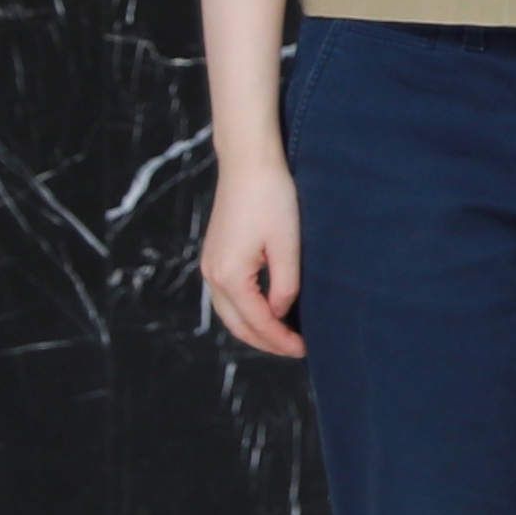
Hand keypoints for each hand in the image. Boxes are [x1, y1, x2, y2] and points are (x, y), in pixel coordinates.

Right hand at [199, 147, 303, 358]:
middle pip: (238, 325)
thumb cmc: (271, 199)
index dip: (281, 340)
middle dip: (266, 342)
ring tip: (284, 335)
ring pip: (230, 313)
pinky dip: (245, 311)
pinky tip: (267, 310)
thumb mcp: (287, 244)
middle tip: (296, 350)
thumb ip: (285, 285)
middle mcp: (213, 275)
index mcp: (230, 276)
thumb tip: (279, 312)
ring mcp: (210, 265)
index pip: (258, 322)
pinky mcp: (215, 256)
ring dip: (254, 329)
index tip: (305, 350)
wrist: (248, 164)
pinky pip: (227, 296)